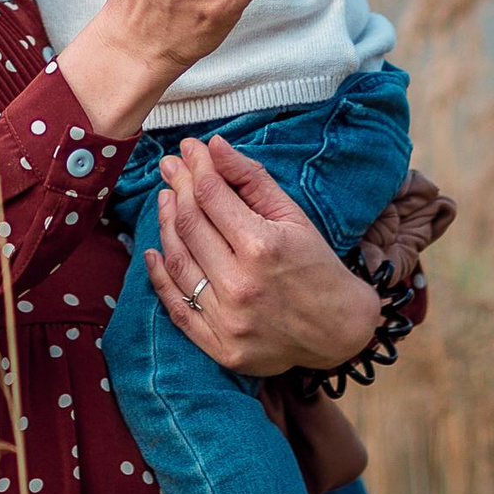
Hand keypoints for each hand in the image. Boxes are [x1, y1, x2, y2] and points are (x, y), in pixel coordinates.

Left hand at [140, 134, 381, 375]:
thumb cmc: (319, 267)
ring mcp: (227, 320)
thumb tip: (214, 146)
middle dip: (177, 187)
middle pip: (190, 224)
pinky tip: (152, 251)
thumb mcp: (294, 217)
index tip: (189, 148)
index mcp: (262, 247)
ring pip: (178, 261)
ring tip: (165, 199)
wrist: (340, 333)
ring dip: (165, 225)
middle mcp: (240, 284)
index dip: (196, 166)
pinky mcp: (220, 347)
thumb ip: (252, 180)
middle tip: (170, 166)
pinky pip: (177, 307)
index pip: (211, 195)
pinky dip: (159, 277)